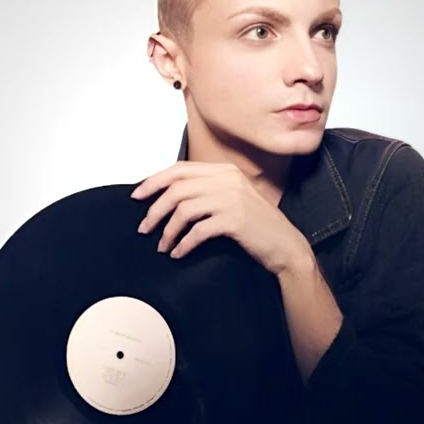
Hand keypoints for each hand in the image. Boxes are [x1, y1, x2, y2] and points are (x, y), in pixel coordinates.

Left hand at [131, 161, 310, 274]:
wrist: (286, 246)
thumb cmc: (258, 227)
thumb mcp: (232, 200)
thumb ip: (207, 192)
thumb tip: (168, 198)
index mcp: (225, 171)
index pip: (179, 169)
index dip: (154, 181)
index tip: (137, 196)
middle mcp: (228, 180)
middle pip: (176, 189)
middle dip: (155, 210)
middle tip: (144, 228)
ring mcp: (232, 198)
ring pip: (183, 209)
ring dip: (167, 231)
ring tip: (162, 246)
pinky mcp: (235, 220)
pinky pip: (198, 231)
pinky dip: (184, 244)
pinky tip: (179, 253)